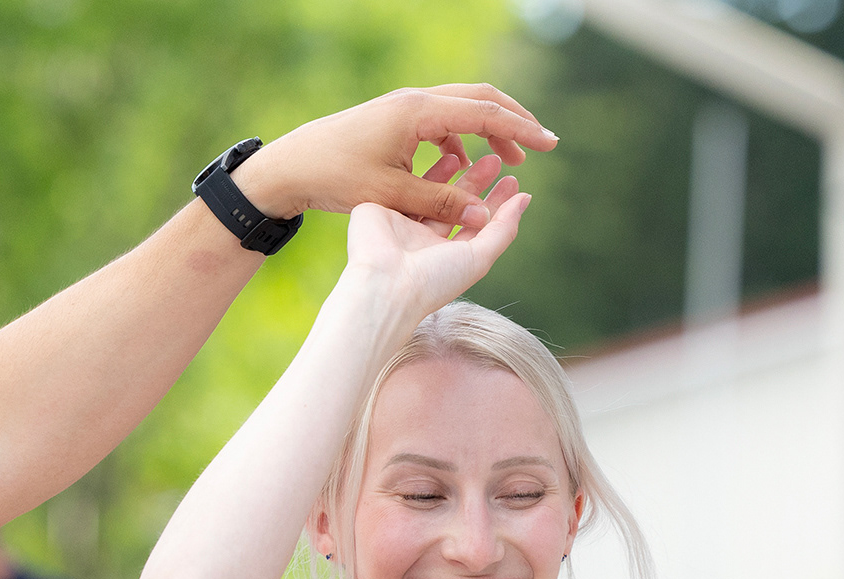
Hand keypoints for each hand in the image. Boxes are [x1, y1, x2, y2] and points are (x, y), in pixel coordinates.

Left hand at [237, 84, 555, 225]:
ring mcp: (405, 107)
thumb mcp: (393, 196)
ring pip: (462, 108)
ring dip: (488, 130)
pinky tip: (465, 165)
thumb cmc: (337, 178)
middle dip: (513, 121)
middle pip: (480, 99)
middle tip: (540, 145)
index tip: (550, 146)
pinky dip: (461, 138)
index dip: (521, 130)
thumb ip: (442, 202)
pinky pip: (441, 121)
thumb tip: (485, 214)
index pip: (485, 114)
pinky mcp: (395, 119)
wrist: (293, 165)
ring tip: (509, 159)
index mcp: (419, 112)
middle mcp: (415, 101)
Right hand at [342, 160, 529, 322]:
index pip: (476, 226)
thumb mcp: (479, 257)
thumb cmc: (432, 279)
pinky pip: (411, 187)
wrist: (384, 283)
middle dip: (478, 184)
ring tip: (473, 155)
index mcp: (447, 258)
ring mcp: (405, 226)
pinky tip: (449, 156)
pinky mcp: (386, 211)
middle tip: (495, 161)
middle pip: (457, 207)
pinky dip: (431, 172)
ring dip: (455, 175)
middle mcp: (426, 243)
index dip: (496, 203)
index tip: (512, 181)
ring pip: (435, 195)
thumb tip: (525, 199)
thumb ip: (503, 228)